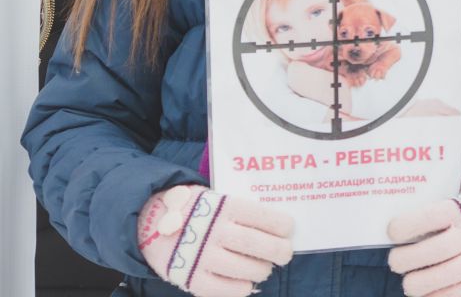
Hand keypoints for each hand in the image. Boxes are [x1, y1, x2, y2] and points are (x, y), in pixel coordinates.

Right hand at [137, 185, 293, 296]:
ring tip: (263, 267)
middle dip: (280, 251)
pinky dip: (241, 288)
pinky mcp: (191, 279)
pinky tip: (245, 282)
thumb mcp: (217, 197)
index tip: (288, 230)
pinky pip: (225, 290)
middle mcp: (214, 231)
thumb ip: (240, 209)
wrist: (148, 222)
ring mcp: (201, 257)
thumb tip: (276, 225)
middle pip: (258, 245)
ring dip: (262, 270)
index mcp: (224, 206)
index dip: (282, 226)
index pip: (264, 217)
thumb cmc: (196, 209)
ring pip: (246, 269)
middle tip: (285, 253)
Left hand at [388, 190, 460, 295]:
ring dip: (418, 282)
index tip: (392, 232)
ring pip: (445, 275)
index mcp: (460, 210)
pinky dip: (434, 296)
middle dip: (407, 259)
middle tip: (395, 261)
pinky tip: (424, 293)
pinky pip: (456, 295)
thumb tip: (393, 224)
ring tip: (408, 282)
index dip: (406, 226)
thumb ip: (430, 207)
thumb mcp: (452, 202)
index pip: (430, 217)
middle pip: (437, 249)